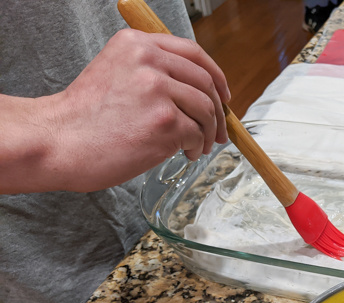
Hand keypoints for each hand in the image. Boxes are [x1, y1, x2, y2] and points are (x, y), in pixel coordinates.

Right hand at [0, 29, 230, 192]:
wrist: (57, 142)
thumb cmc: (84, 119)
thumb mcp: (115, 74)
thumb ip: (151, 72)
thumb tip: (197, 91)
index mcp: (136, 44)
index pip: (193, 53)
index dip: (216, 75)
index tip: (223, 94)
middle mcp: (149, 61)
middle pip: (205, 82)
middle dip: (218, 111)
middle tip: (220, 130)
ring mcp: (158, 91)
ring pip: (206, 110)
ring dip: (209, 132)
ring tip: (199, 146)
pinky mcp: (165, 122)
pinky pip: (196, 134)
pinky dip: (196, 147)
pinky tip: (185, 154)